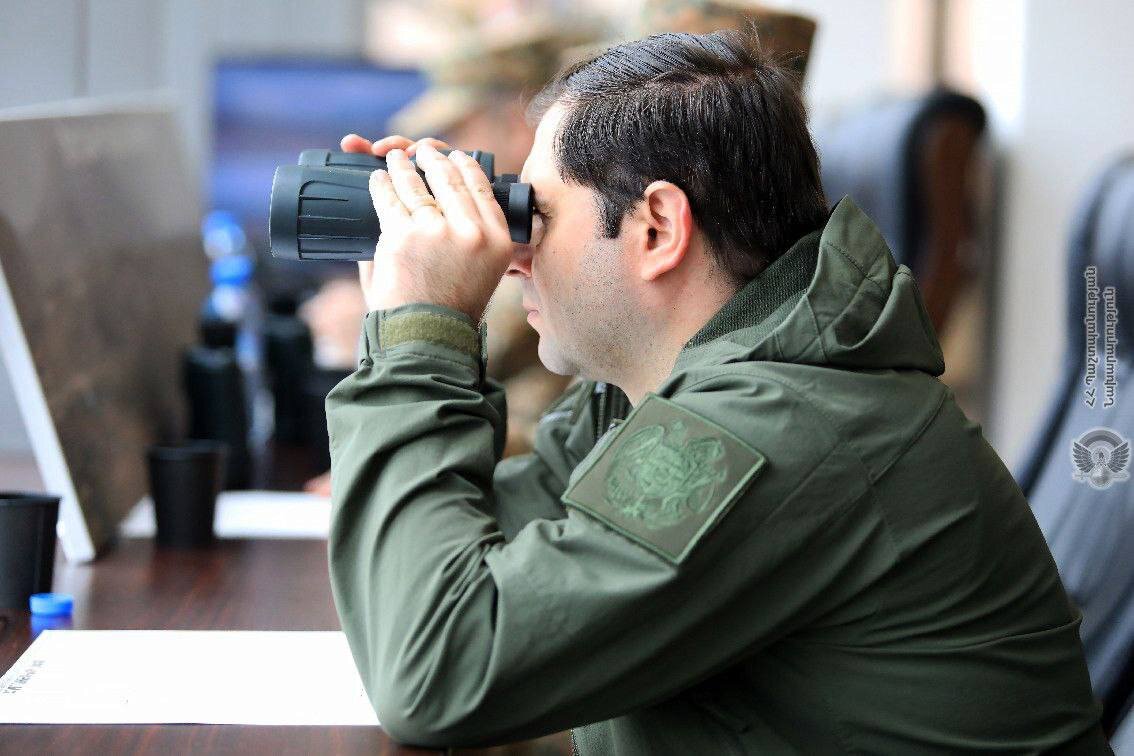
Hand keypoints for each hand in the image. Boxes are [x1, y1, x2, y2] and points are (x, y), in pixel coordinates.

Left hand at [339, 133, 512, 320]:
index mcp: (498, 241)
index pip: (481, 188)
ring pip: (416, 185)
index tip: (455, 157)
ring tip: (393, 156)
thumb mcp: (483, 274)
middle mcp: (472, 232)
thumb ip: (474, 240)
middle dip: (432, 158)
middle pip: (449, 179)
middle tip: (421, 151)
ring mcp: (437, 231)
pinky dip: (380, 185)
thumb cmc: (450, 312)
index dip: (465, 166)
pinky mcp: (403, 236)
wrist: (426, 338)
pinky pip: (389, 200)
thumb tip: (455, 207)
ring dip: (401, 165)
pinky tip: (377, 178)